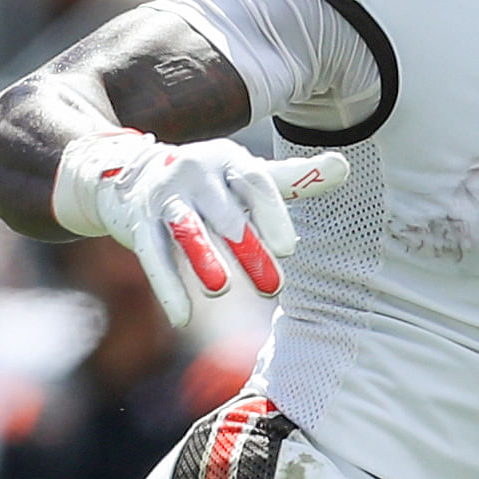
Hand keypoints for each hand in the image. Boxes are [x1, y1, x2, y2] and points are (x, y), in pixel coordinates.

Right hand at [52, 131, 348, 326]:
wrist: (134, 174)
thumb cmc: (209, 183)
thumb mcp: (248, 176)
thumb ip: (294, 178)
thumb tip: (345, 167)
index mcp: (227, 159)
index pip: (254, 182)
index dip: (271, 215)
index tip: (288, 249)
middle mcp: (194, 171)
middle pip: (223, 210)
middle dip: (246, 247)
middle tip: (273, 286)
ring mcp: (164, 196)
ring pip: (184, 228)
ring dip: (201, 257)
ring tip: (221, 289)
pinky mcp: (138, 223)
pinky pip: (153, 255)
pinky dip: (167, 285)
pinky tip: (182, 318)